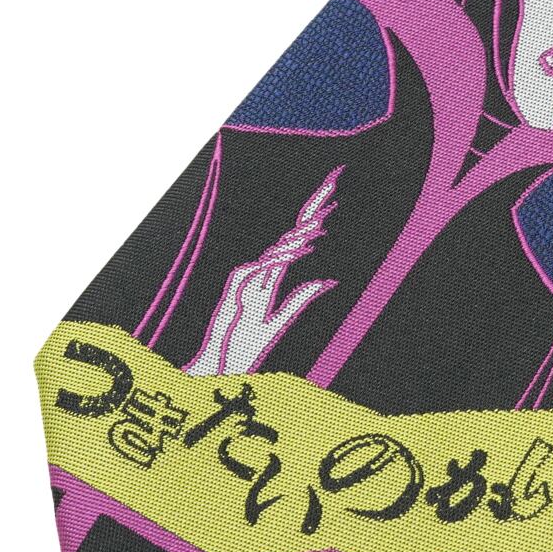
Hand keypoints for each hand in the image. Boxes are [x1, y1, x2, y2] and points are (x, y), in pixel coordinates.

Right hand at [185, 168, 341, 375]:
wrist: (220, 362)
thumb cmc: (244, 344)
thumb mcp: (280, 319)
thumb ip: (300, 298)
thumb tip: (328, 281)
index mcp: (270, 277)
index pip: (296, 244)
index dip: (311, 225)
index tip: (331, 206)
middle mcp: (260, 272)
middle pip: (290, 237)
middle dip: (310, 214)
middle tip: (332, 189)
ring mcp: (248, 277)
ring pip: (279, 249)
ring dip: (302, 235)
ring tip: (325, 221)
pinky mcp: (238, 286)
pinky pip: (265, 268)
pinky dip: (285, 259)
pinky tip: (303, 251)